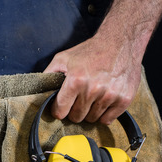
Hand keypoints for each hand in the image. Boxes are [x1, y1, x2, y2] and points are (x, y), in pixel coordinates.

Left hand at [44, 0, 161, 124]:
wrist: (121, 42)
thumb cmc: (90, 51)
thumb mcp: (63, 58)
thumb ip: (49, 75)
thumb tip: (37, 91)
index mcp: (76, 80)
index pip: (60, 111)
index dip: (59, 110)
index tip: (62, 106)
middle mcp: (93, 90)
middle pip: (76, 117)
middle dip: (75, 110)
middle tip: (79, 98)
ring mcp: (110, 95)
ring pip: (92, 119)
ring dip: (90, 111)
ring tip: (93, 96)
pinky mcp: (124, 99)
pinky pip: (108, 120)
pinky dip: (104, 114)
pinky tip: (103, 101)